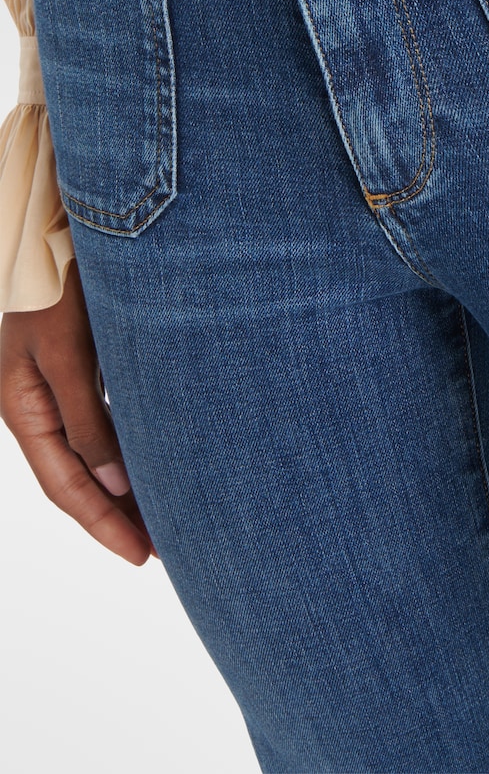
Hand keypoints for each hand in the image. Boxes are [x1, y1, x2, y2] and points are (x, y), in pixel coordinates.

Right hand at [1, 260, 154, 564]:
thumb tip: (112, 484)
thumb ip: (87, 420)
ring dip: (125, 486)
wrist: (58, 230)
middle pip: (79, 477)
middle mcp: (38, 405)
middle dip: (117, 515)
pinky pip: (102, 423)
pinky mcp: (80, 367)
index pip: (66, 487)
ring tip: (166, 516)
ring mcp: (56, 387)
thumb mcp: (68, 355)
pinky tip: (155, 460)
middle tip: (165, 548)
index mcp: (25, 410)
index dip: (102, 524)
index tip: (141, 556)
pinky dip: (128, 448)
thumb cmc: (58, 286)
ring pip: (93, 452)